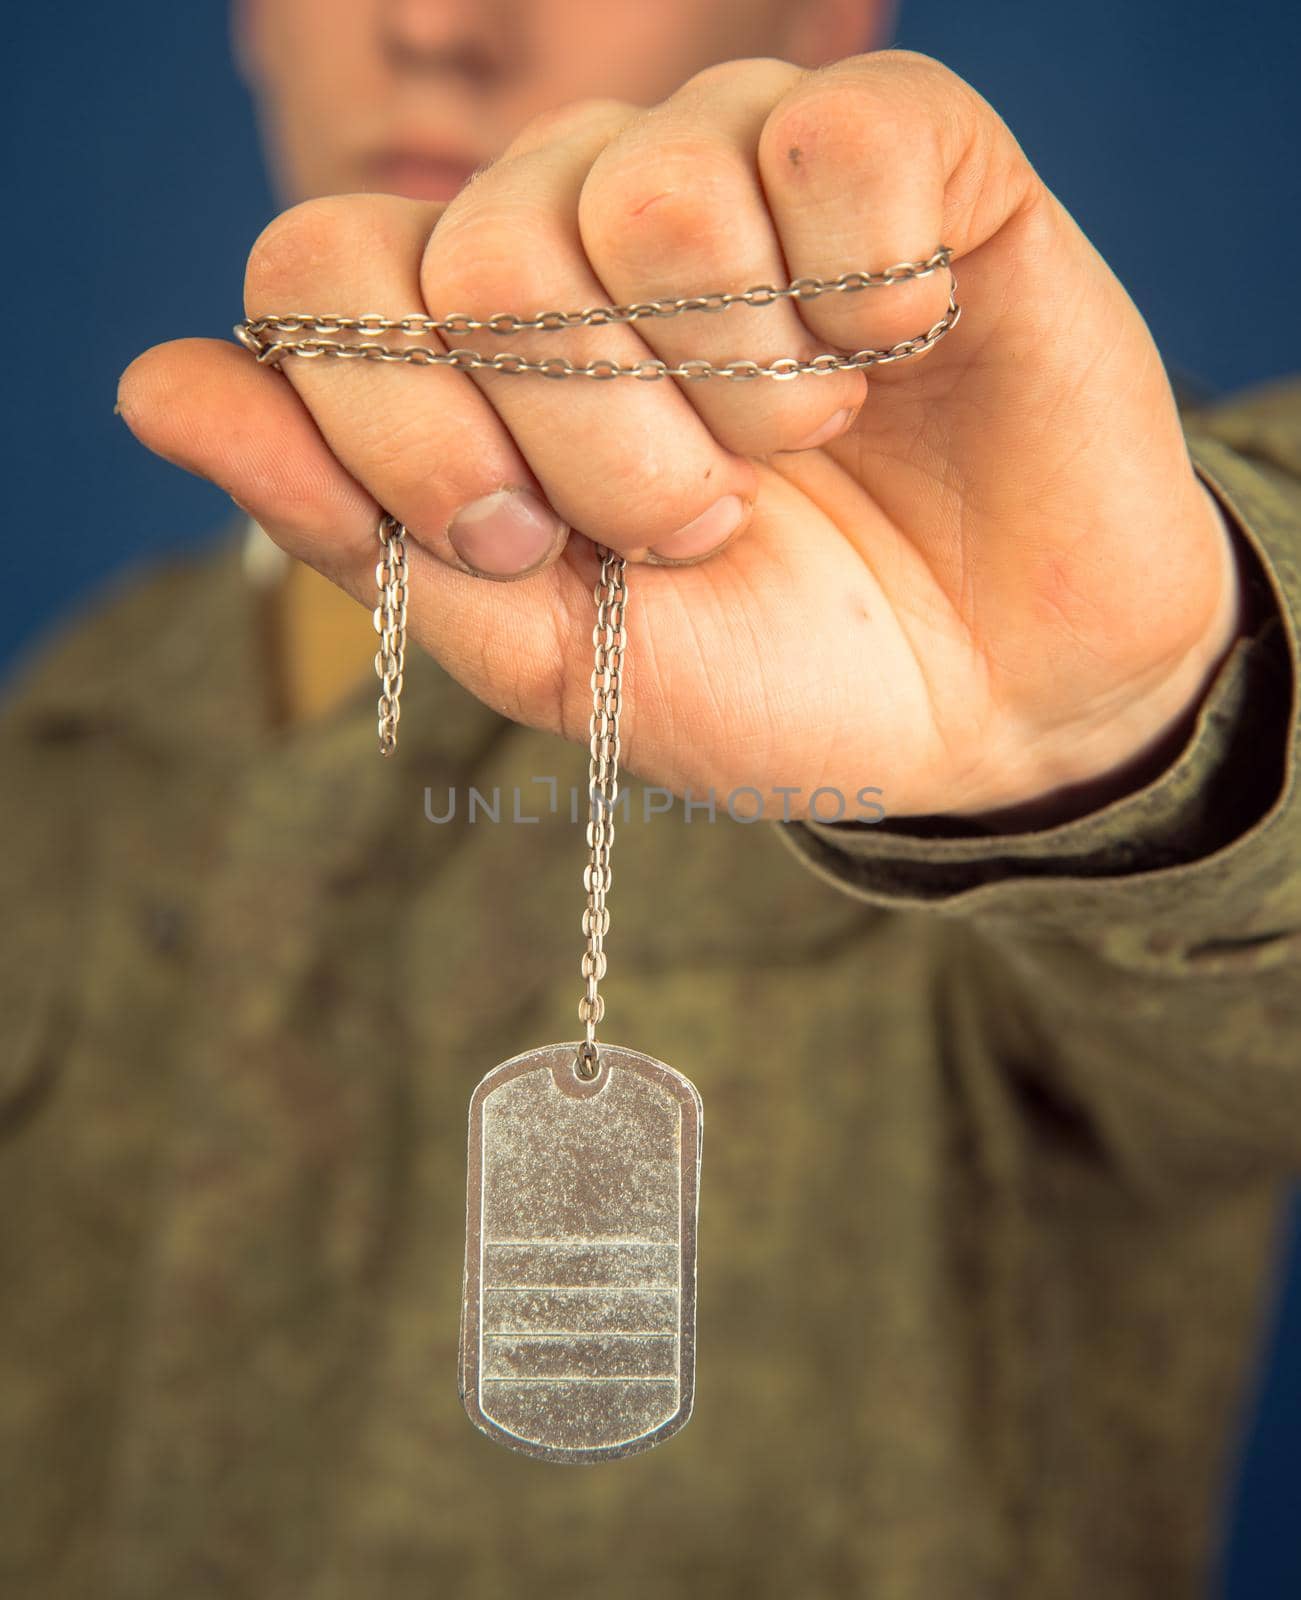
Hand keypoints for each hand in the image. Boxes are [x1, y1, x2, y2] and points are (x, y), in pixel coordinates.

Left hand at [119, 50, 1239, 818]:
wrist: (987, 707)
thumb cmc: (767, 675)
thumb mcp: (545, 645)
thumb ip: (360, 523)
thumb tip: (153, 384)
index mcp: (484, 338)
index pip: (323, 272)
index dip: (401, 422)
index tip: (529, 542)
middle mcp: (590, 223)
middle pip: (481, 251)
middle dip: (597, 451)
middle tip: (702, 523)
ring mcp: (747, 172)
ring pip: (644, 194)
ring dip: (732, 396)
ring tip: (804, 450)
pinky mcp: (912, 153)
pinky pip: (833, 137)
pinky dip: (863, 292)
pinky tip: (898, 347)